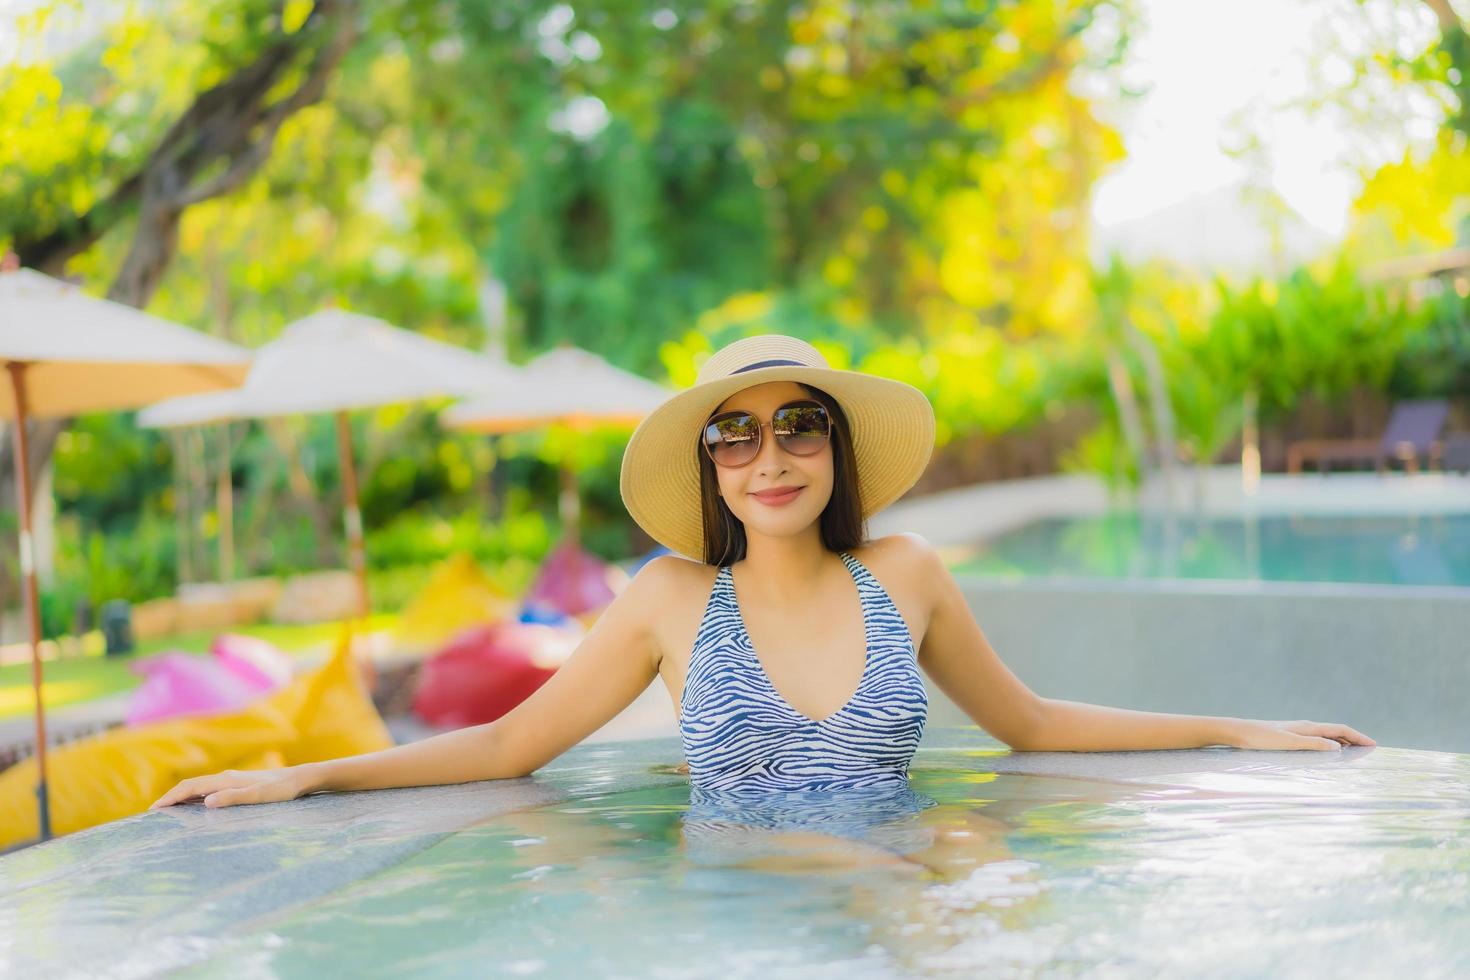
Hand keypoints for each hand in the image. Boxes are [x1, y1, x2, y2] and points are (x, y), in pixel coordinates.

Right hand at [149, 765, 314, 809]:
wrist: (300, 779)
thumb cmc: (281, 790)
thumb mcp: (259, 796)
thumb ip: (234, 797)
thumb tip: (206, 801)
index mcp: (226, 780)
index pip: (190, 787)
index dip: (171, 798)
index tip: (153, 809)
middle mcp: (225, 778)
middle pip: (190, 786)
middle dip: (171, 797)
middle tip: (153, 812)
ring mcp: (231, 780)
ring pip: (199, 788)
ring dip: (181, 797)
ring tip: (167, 811)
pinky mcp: (238, 785)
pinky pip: (209, 791)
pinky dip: (195, 798)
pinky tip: (195, 807)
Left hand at [1228, 719, 1375, 750]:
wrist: (1238, 732)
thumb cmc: (1261, 738)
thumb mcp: (1288, 743)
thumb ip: (1313, 744)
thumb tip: (1338, 747)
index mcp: (1308, 727)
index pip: (1340, 729)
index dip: (1358, 736)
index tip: (1374, 744)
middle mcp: (1305, 727)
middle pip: (1336, 731)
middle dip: (1354, 739)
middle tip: (1370, 750)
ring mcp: (1298, 731)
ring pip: (1327, 735)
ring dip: (1343, 742)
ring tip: (1355, 752)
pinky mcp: (1290, 736)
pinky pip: (1317, 739)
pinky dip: (1329, 744)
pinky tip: (1328, 752)